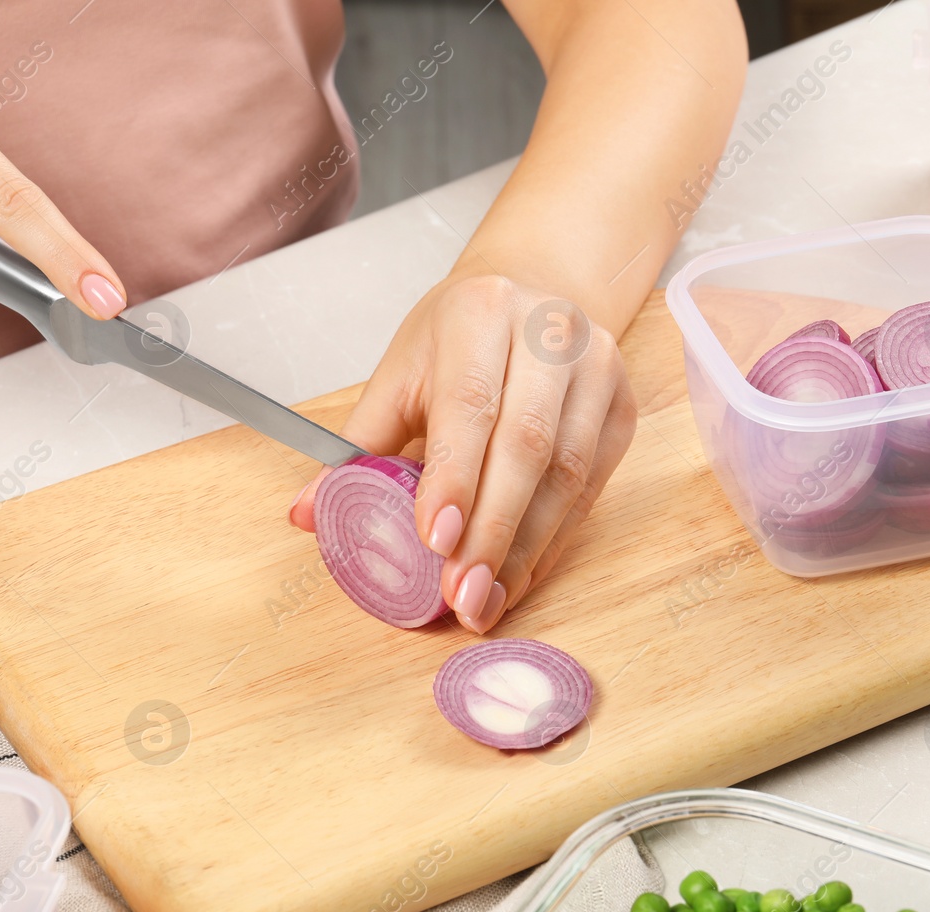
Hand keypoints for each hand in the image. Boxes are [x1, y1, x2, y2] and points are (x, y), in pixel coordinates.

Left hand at [290, 273, 634, 632]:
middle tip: (460, 595)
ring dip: (525, 551)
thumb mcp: (399, 373)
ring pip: (567, 474)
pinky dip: (552, 543)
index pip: (470, 404)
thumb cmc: (458, 337)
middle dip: (492, 531)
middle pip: (526, 446)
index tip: (435, 542)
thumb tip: (308, 512)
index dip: (455, 478)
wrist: (534, 289)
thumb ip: (358, 444)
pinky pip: (590, 489)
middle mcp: (549, 334)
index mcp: (480, 312)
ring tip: (484, 602)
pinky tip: (517, 578)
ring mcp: (597, 371)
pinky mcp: (622, 409)